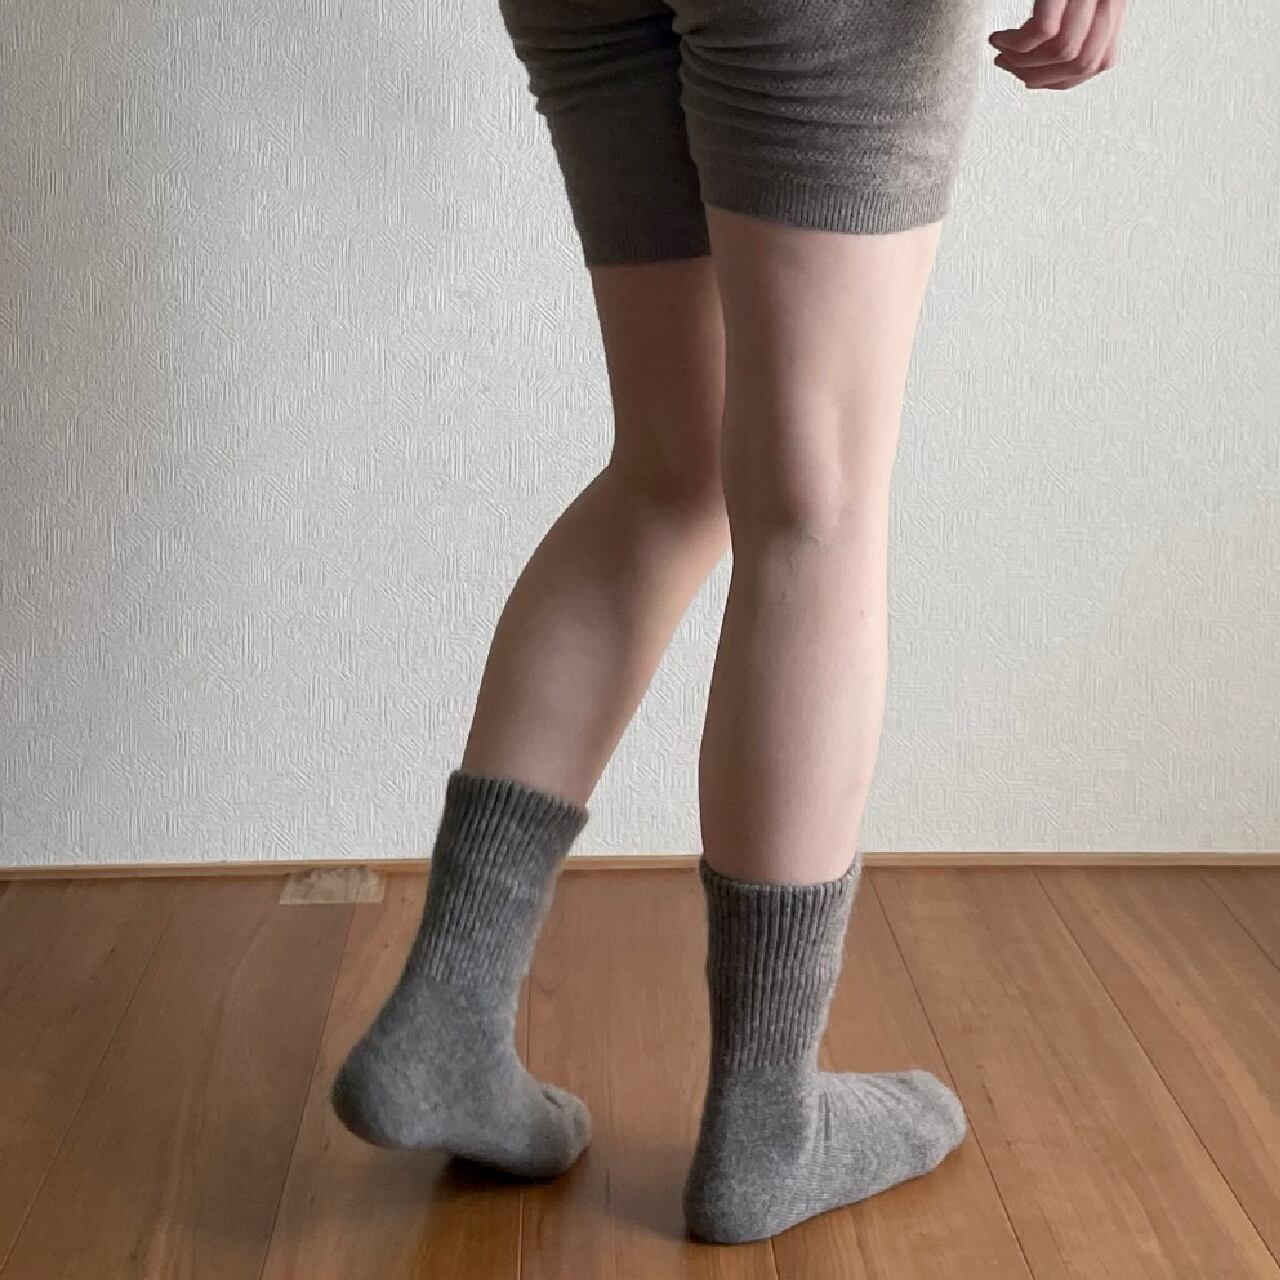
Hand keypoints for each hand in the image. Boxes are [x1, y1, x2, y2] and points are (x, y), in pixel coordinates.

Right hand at [989, 0, 1124, 89]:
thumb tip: (1047, 59)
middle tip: (1011, 68)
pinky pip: (1042, 32)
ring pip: (1063, 52)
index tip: (1033, 78)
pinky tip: (1000, 38)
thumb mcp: (1070, 2)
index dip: (1062, 81)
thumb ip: (1075, 21)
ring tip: (1003, 54)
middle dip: (1039, 78)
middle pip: (1082, 63)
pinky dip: (1015, 44)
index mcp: (1113, 3)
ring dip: (1024, 63)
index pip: (1100, 62)